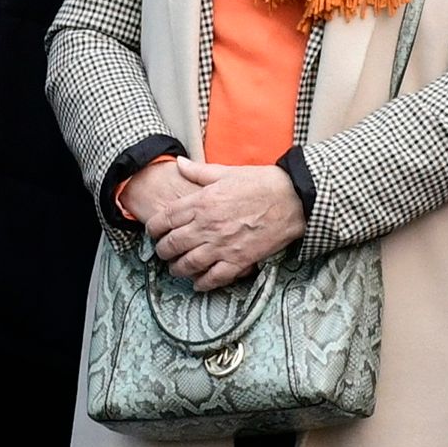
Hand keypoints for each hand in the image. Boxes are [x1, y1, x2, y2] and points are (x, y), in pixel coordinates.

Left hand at [140, 156, 305, 289]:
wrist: (294, 199)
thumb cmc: (262, 183)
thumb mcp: (226, 172)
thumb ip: (198, 171)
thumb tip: (178, 163)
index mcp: (201, 202)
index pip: (164, 219)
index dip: (153, 229)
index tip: (154, 232)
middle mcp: (207, 226)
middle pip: (171, 245)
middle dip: (162, 251)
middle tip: (163, 252)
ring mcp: (222, 245)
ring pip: (187, 264)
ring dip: (177, 269)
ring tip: (177, 268)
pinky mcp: (239, 260)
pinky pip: (213, 278)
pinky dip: (202, 283)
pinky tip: (198, 283)